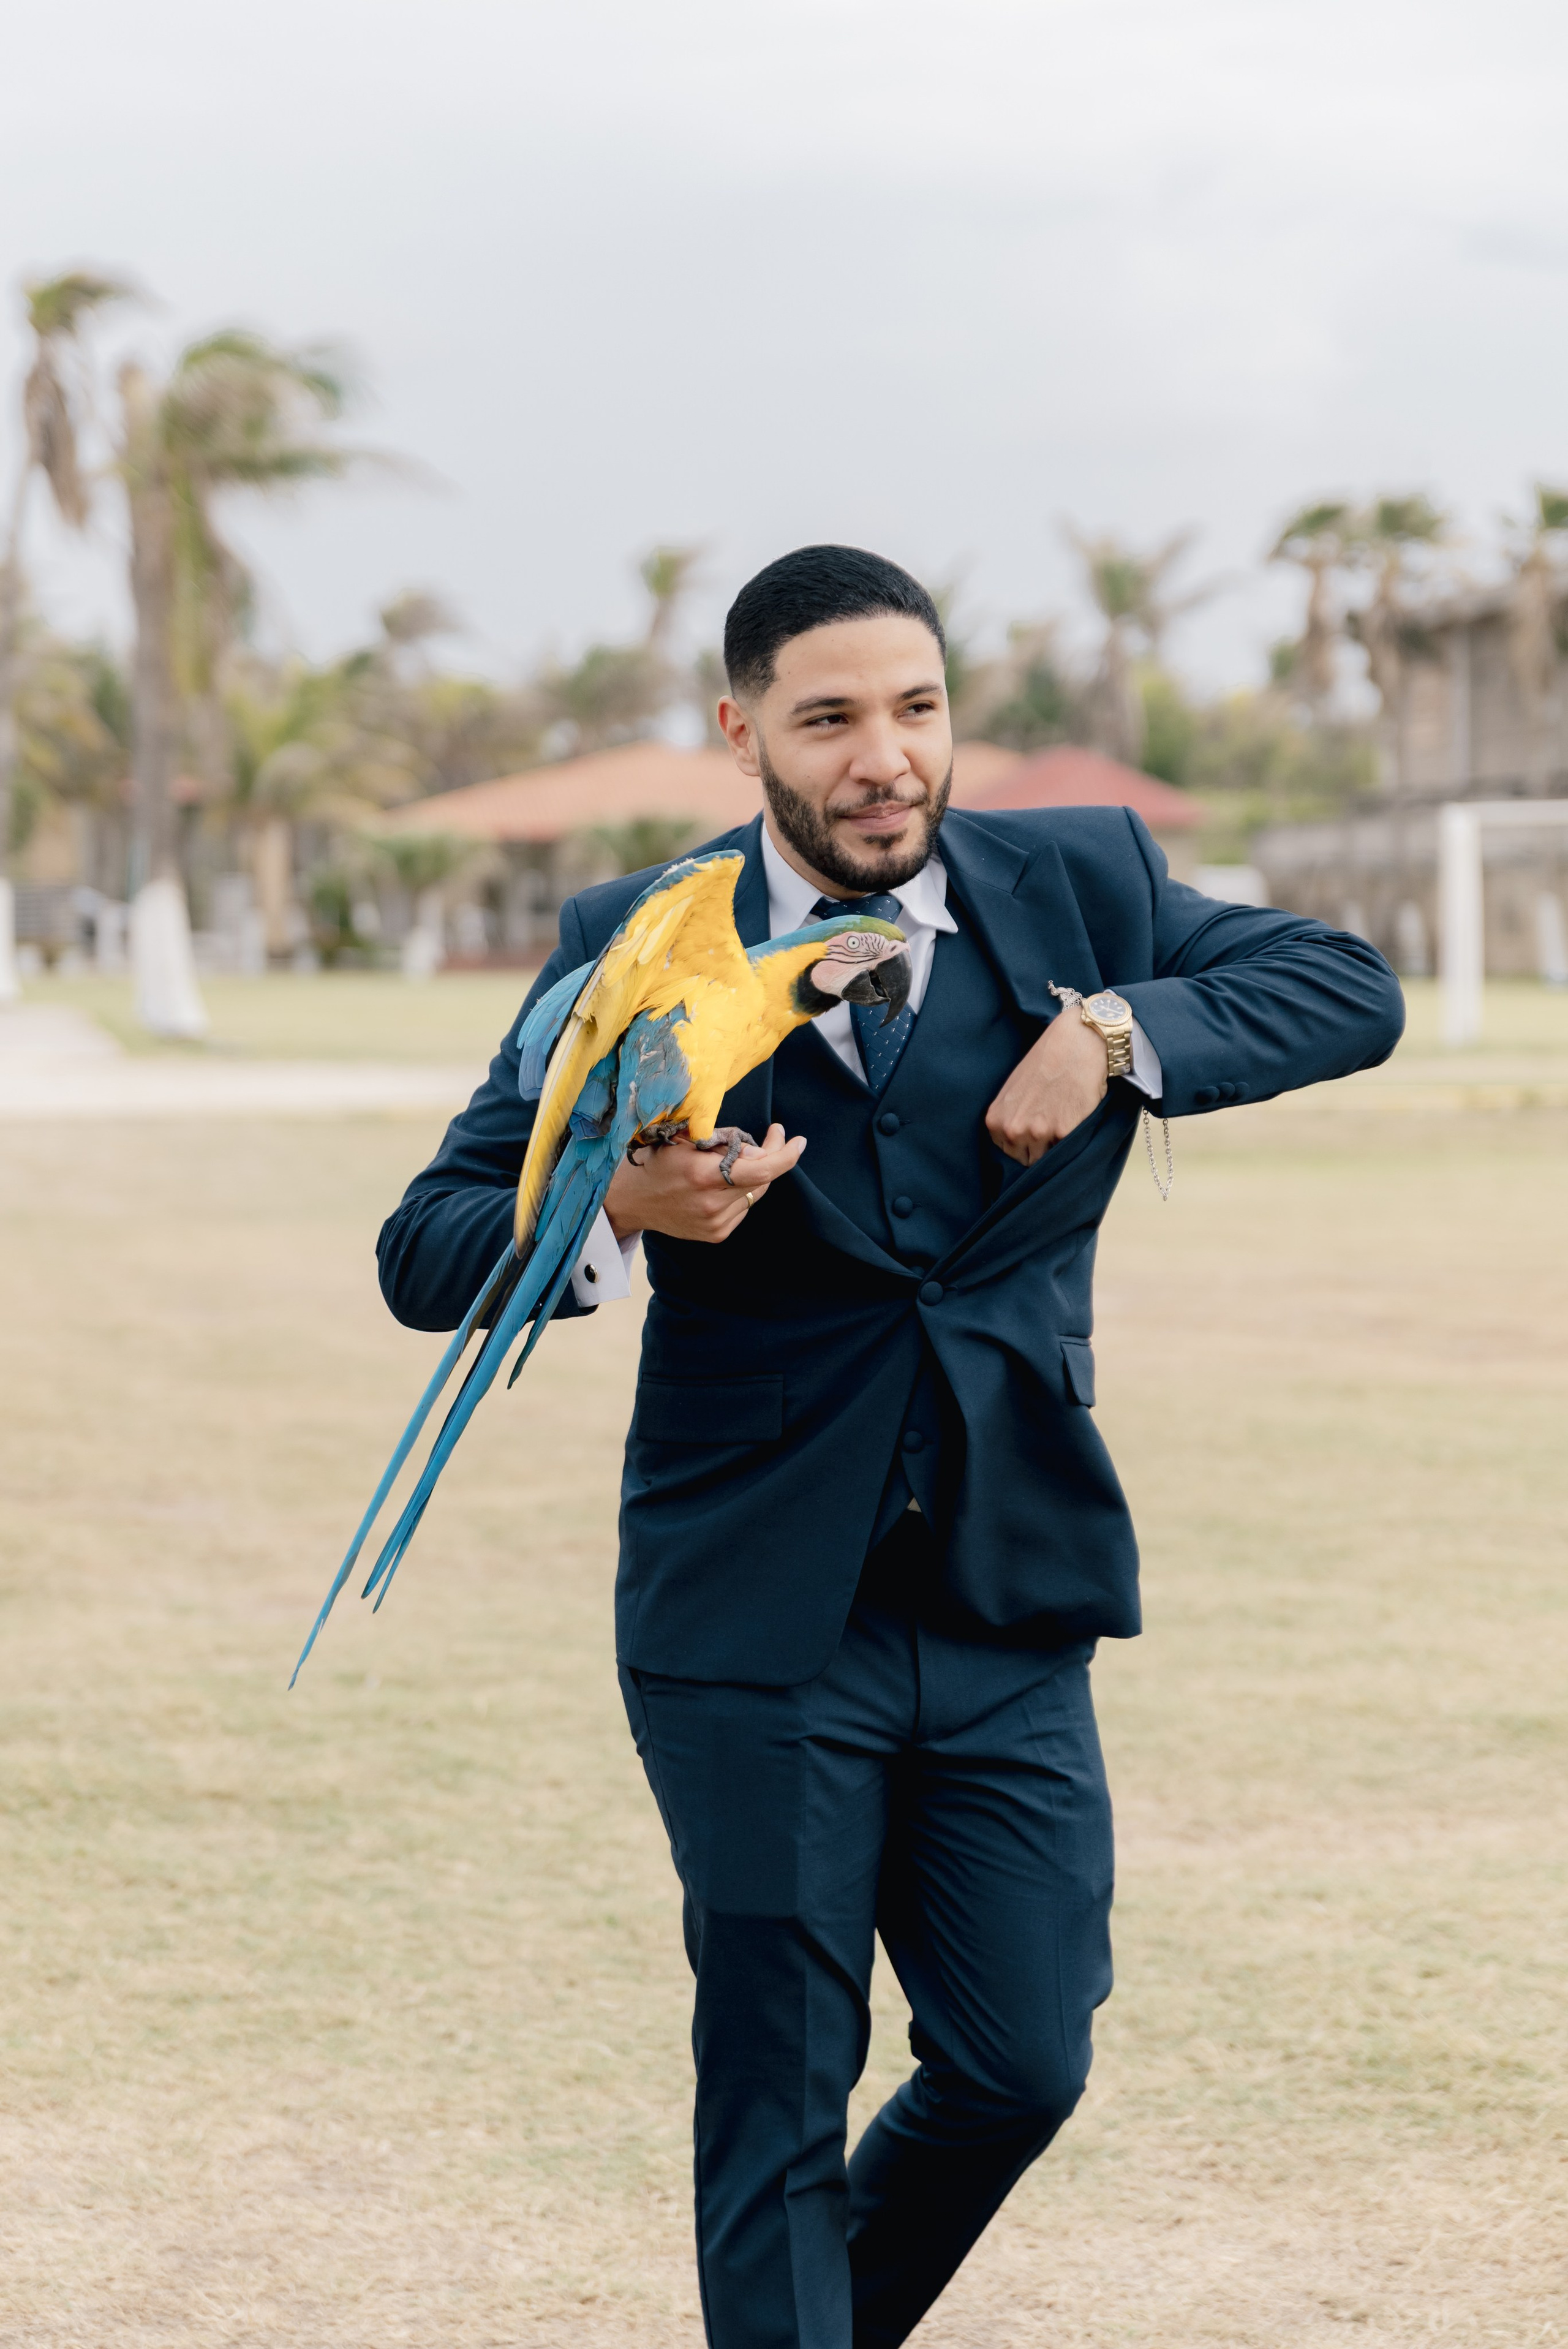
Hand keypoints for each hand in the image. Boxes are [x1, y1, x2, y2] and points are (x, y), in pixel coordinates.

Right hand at [604, 1122, 805, 1244]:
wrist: (632, 1201)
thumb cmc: (657, 1162)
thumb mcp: (686, 1140)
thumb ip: (726, 1143)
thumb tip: (761, 1151)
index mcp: (704, 1176)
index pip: (761, 1170)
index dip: (785, 1155)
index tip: (797, 1140)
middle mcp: (713, 1204)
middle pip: (762, 1180)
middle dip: (772, 1156)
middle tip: (772, 1137)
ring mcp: (716, 1223)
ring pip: (755, 1194)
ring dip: (755, 1174)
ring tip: (739, 1159)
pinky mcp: (716, 1234)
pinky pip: (743, 1207)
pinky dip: (742, 1191)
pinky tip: (725, 1183)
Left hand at [985, 1012, 1108, 1166]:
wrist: (1075, 1042)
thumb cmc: (1045, 1062)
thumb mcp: (1013, 1091)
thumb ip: (1010, 1119)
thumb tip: (1016, 1145)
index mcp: (996, 1121)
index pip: (1007, 1155)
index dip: (1023, 1147)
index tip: (1034, 1137)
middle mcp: (1013, 1130)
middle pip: (1026, 1161)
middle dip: (1038, 1150)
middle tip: (1052, 1127)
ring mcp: (1038, 1132)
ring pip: (1047, 1160)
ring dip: (1057, 1148)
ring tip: (1064, 1120)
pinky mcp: (1064, 1132)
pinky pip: (1068, 1151)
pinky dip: (1073, 1140)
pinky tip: (1075, 1116)